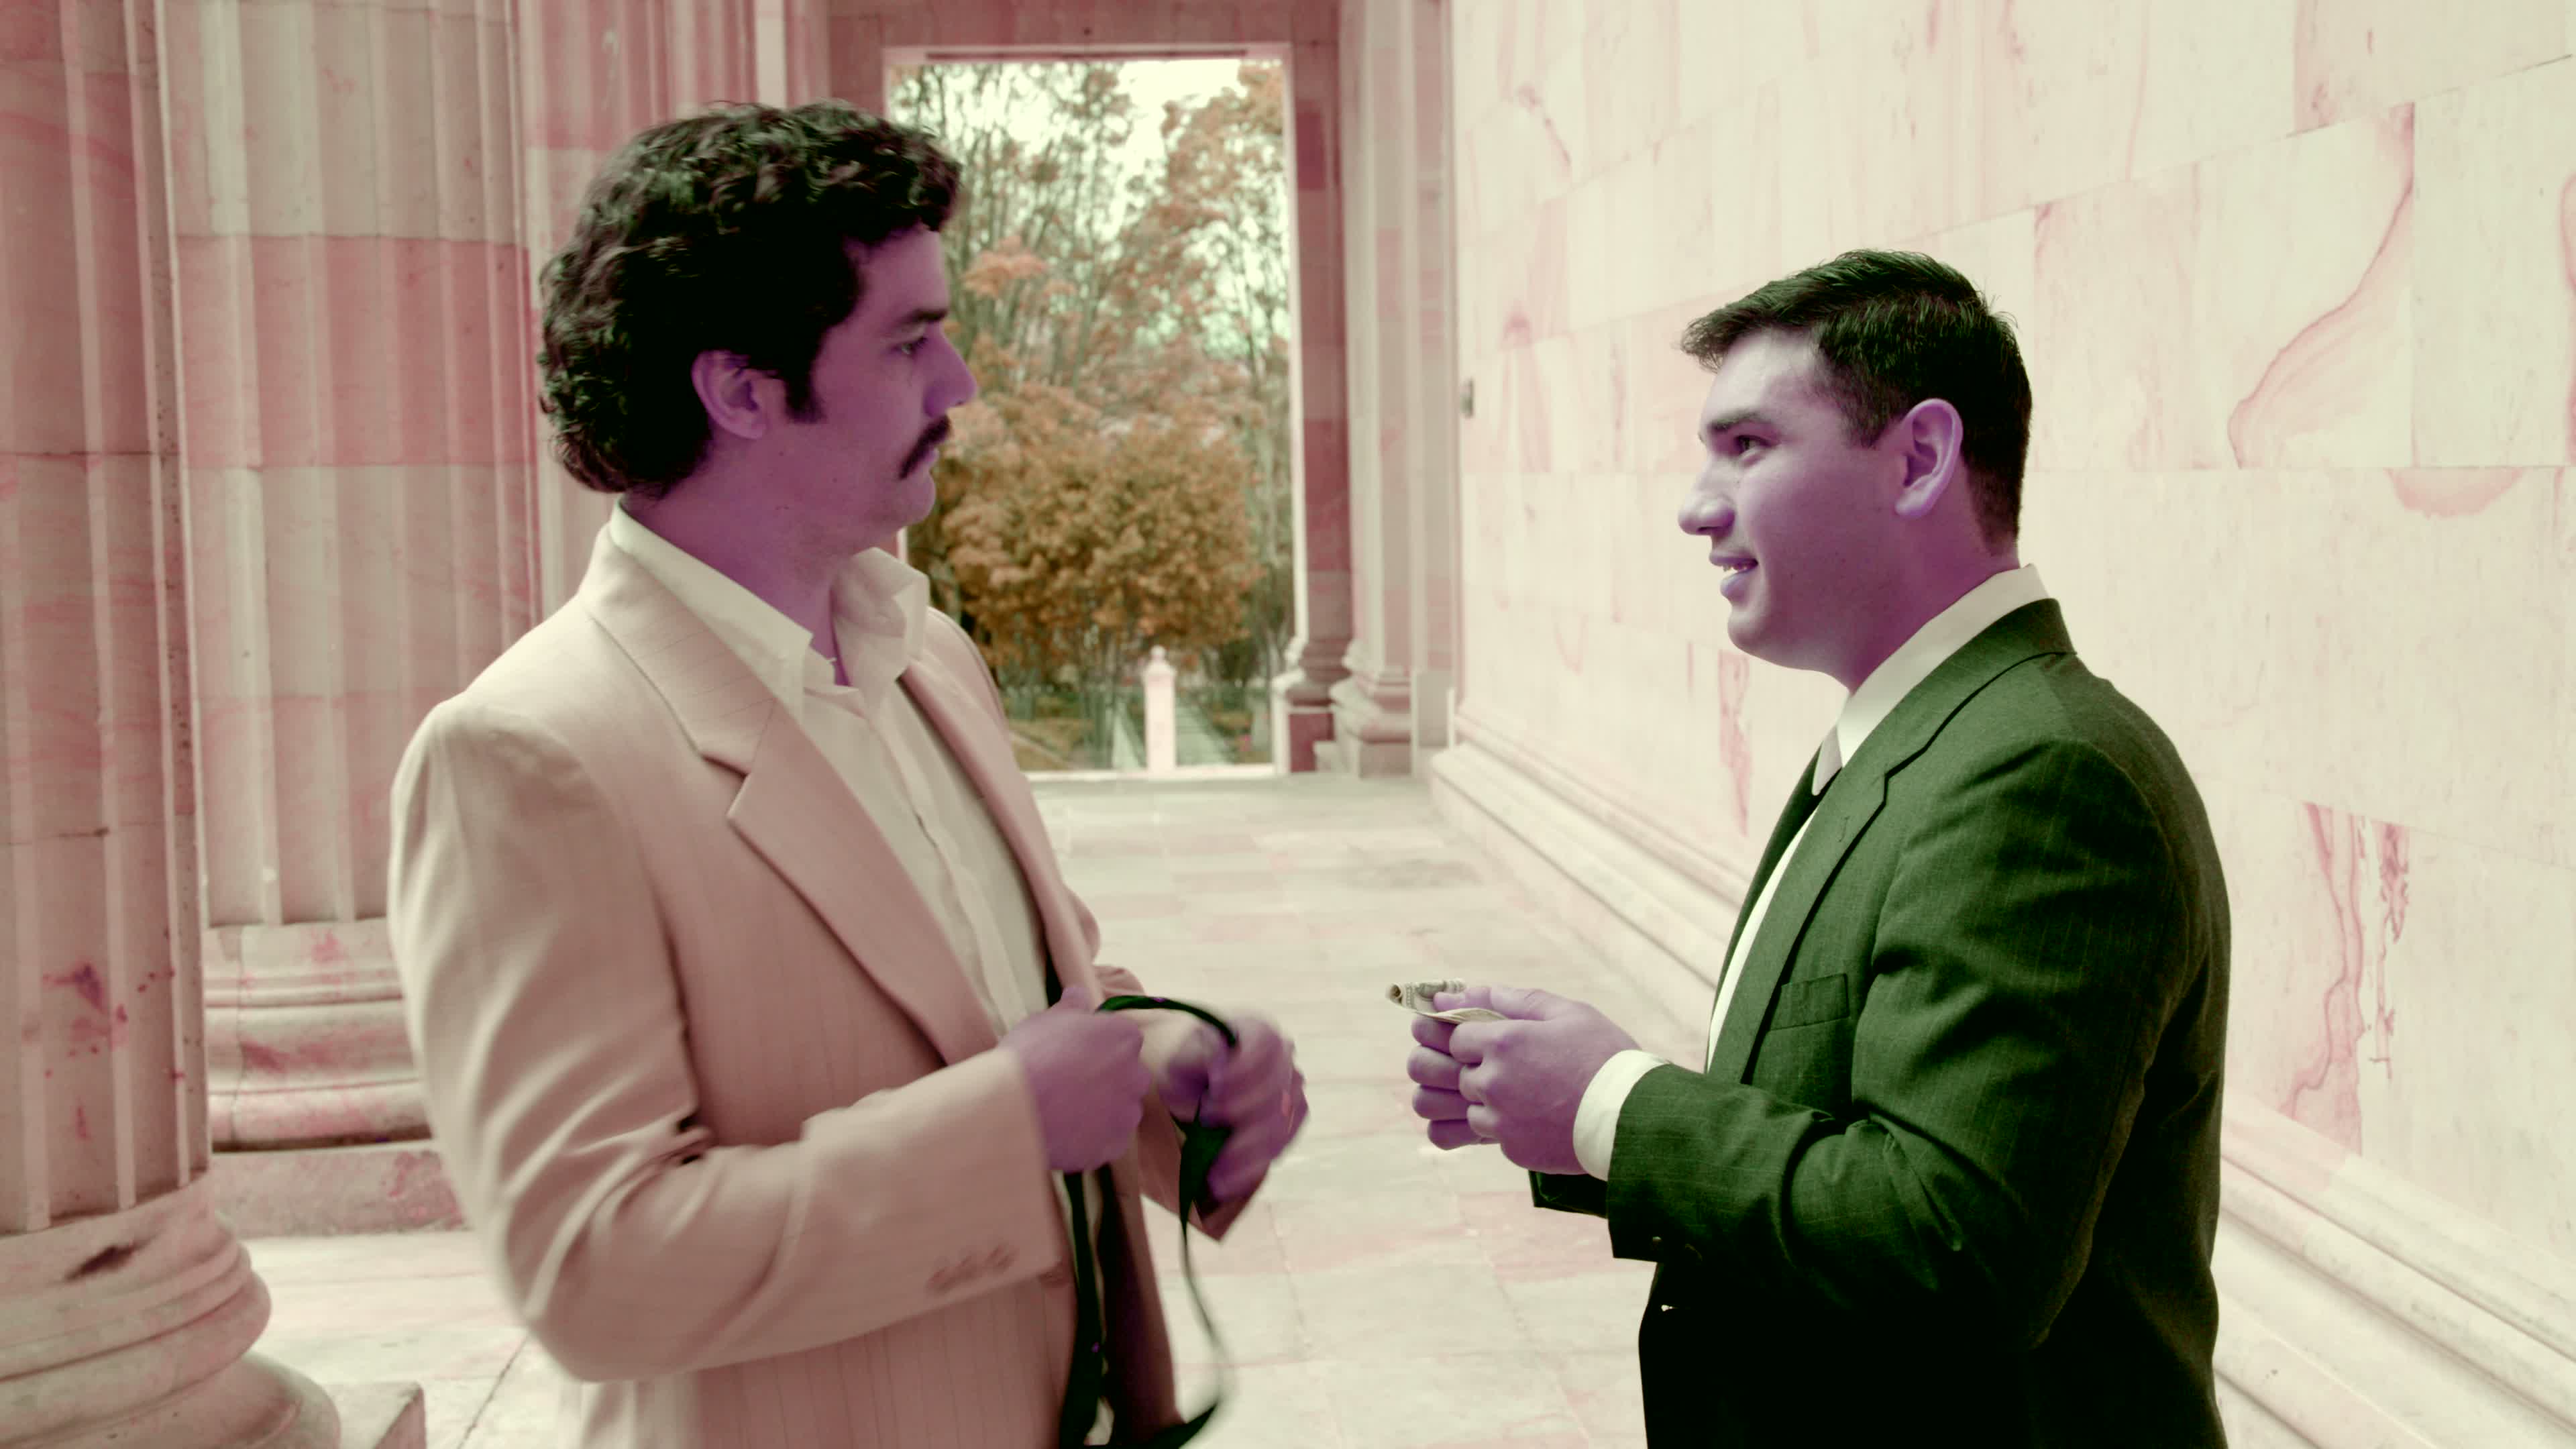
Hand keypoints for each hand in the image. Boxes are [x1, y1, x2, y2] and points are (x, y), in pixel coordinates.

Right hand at [1000, 986, 1149, 1172]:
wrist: (1015, 1106)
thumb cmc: (1031, 1054)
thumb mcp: (1046, 1020)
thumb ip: (1071, 1007)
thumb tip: (1079, 993)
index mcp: (1125, 1037)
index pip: (1120, 1038)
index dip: (1095, 1046)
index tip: (1072, 1054)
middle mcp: (1136, 1074)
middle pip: (1125, 1075)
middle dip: (1104, 1079)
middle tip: (1068, 1084)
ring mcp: (1127, 1114)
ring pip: (1119, 1110)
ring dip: (1100, 1110)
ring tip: (1063, 1112)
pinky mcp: (1114, 1146)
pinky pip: (1106, 1140)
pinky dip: (1091, 1138)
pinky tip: (1064, 1133)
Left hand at [1157, 1012, 1306, 1202]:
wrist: (1202, 1085)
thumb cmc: (1192, 1067)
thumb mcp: (1183, 1058)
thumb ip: (1197, 1059)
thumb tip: (1218, 1068)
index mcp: (1259, 1031)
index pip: (1265, 1048)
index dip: (1243, 1071)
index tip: (1214, 1089)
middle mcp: (1285, 1059)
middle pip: (1276, 1092)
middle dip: (1241, 1115)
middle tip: (1206, 1125)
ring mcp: (1293, 1091)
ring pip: (1279, 1127)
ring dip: (1244, 1152)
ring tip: (1212, 1168)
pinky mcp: (1292, 1123)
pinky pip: (1278, 1149)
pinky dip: (1250, 1168)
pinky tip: (1222, 1181)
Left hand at [1409, 985, 1638, 1174]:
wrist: (1635, 1117)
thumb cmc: (1605, 1057)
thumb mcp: (1567, 1013)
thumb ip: (1513, 999)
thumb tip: (1461, 994)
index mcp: (1503, 1042)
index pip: (1457, 1037)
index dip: (1477, 1038)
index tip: (1501, 1042)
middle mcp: (1493, 1082)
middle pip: (1461, 1074)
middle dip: (1482, 1070)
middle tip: (1522, 1070)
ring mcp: (1500, 1120)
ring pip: (1472, 1109)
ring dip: (1492, 1102)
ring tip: (1533, 1096)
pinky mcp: (1512, 1150)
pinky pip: (1495, 1137)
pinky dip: (1511, 1128)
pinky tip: (1543, 1119)